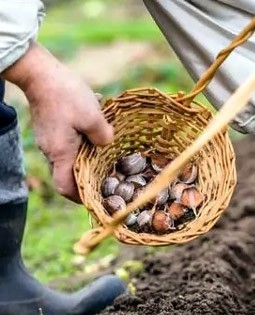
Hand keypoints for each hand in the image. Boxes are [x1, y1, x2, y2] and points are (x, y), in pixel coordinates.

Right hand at [1, 42, 112, 202]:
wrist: (40, 73)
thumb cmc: (65, 95)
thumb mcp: (93, 116)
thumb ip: (103, 136)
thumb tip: (107, 144)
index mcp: (61, 153)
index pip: (66, 187)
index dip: (80, 197)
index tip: (96, 197)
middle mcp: (51, 150)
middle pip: (70, 173)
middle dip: (89, 176)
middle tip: (109, 174)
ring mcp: (50, 139)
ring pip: (71, 155)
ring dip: (89, 153)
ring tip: (106, 145)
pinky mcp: (51, 128)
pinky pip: (69, 140)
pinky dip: (83, 138)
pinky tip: (96, 123)